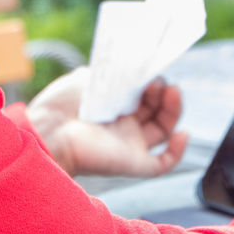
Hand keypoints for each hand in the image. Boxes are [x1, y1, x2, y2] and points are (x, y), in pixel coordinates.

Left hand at [26, 67, 188, 177]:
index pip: (142, 94)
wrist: (51, 132)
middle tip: (157, 81)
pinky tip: (182, 134)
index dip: (151, 82)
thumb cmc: (62, 105)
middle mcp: (122, 126)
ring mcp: (130, 145)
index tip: (150, 70)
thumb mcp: (88, 78)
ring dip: (174, 110)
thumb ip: (109, 74)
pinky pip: (163, 163)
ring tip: (172, 91)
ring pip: (164, 130)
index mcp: (111, 106)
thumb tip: (128, 70)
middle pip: (156, 109)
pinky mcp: (133, 163)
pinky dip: (178, 151)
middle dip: (163, 92)